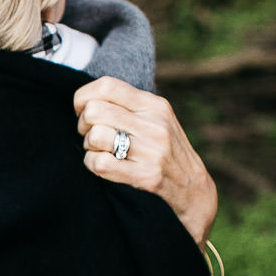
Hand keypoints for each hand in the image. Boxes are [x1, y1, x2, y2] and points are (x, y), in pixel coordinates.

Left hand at [73, 77, 218, 244]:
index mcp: (155, 105)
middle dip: (83, 124)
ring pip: (95, 136)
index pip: (107, 86)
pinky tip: (103, 166)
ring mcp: (151, 151)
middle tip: (90, 135)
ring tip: (100, 150)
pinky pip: (99, 163)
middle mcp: (154, 125)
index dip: (84, 97)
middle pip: (94, 111)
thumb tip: (86, 99)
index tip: (83, 110)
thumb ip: (128, 106)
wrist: (192, 189)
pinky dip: (92, 164)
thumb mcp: (156, 119)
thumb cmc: (165, 151)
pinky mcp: (145, 176)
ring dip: (89, 146)